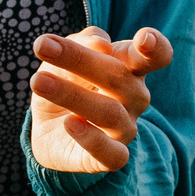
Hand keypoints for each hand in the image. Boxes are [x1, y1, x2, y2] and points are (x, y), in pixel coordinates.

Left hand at [29, 26, 173, 173]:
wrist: (48, 126)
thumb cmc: (66, 81)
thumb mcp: (66, 54)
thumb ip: (84, 42)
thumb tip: (101, 44)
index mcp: (132, 66)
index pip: (156, 55)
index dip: (155, 47)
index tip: (143, 38)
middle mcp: (135, 98)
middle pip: (120, 77)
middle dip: (79, 60)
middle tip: (42, 46)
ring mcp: (126, 128)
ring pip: (110, 113)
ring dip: (72, 95)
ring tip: (38, 81)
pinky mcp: (112, 157)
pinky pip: (113, 154)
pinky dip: (92, 140)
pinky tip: (69, 123)